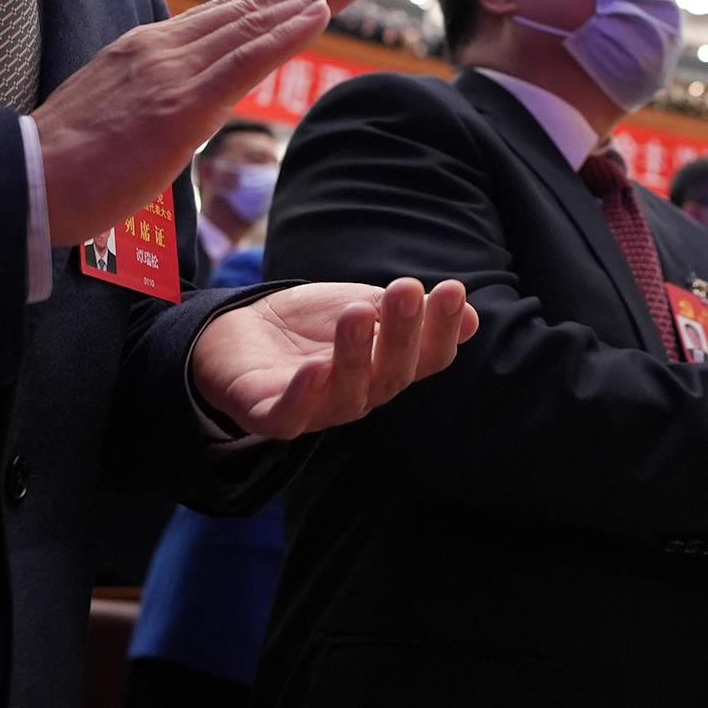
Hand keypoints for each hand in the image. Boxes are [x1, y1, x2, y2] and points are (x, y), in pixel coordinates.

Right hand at [34, 0, 359, 246]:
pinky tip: (321, 15)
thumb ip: (147, 102)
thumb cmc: (59, 168)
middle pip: (249, 11)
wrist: (24, 184)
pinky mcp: (178, 106)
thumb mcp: (111, 117)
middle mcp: (162, 50)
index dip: (274, 1)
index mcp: (145, 51)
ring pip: (255, 26)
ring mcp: (171, 74)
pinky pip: (244, 63)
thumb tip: (172, 114)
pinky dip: (286, 35)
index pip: (223, 19)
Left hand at [190, 277, 478, 439]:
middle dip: (401, 333)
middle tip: (405, 290)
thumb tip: (470, 314)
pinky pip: (290, 416)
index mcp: (387, 370)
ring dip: (354, 355)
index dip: (442, 328)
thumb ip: (408, 314)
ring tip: (356, 311)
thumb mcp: (363, 306)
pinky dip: (302, 396)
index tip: (453, 290)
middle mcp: (360, 395)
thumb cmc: (310, 324)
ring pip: (347, 395)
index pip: (426, 357)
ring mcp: (317, 410)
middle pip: (390, 374)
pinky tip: (312, 368)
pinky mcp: (271, 416)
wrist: (238, 331)